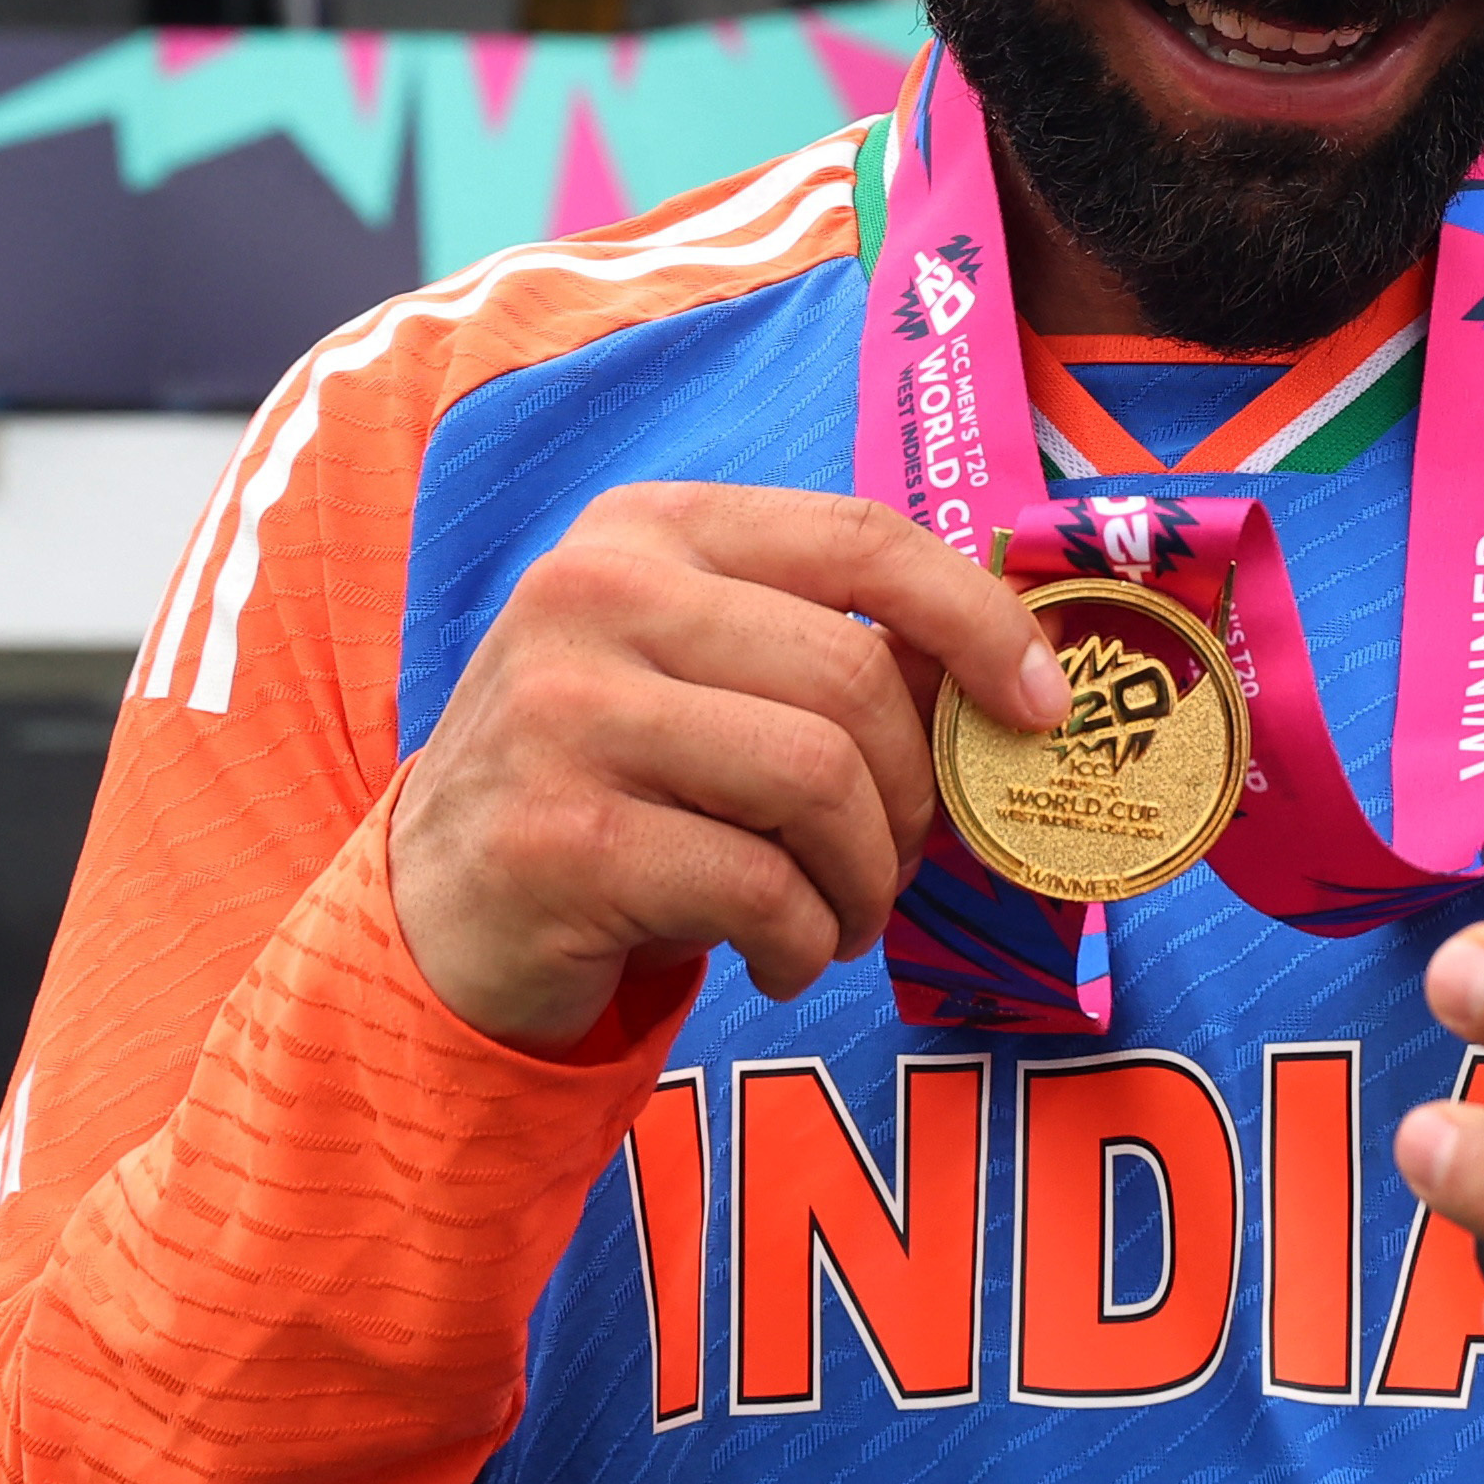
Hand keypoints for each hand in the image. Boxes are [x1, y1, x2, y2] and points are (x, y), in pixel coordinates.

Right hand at [388, 484, 1061, 1044]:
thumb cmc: (614, 781)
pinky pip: (757, 887)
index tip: (1040, 703)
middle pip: (850, 678)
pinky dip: (800, 941)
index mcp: (650, 528)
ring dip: (865, 877)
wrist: (442, 903)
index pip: (860, 538)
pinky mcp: (560, 839)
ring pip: (816, 782)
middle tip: (900, 860)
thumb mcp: (701, 672)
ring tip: (841, 917)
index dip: (978, 620)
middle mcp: (594, 595)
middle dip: (913, 791)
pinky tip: (776, 955)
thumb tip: (1009, 678)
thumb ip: (825, 648)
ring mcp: (564, 712)